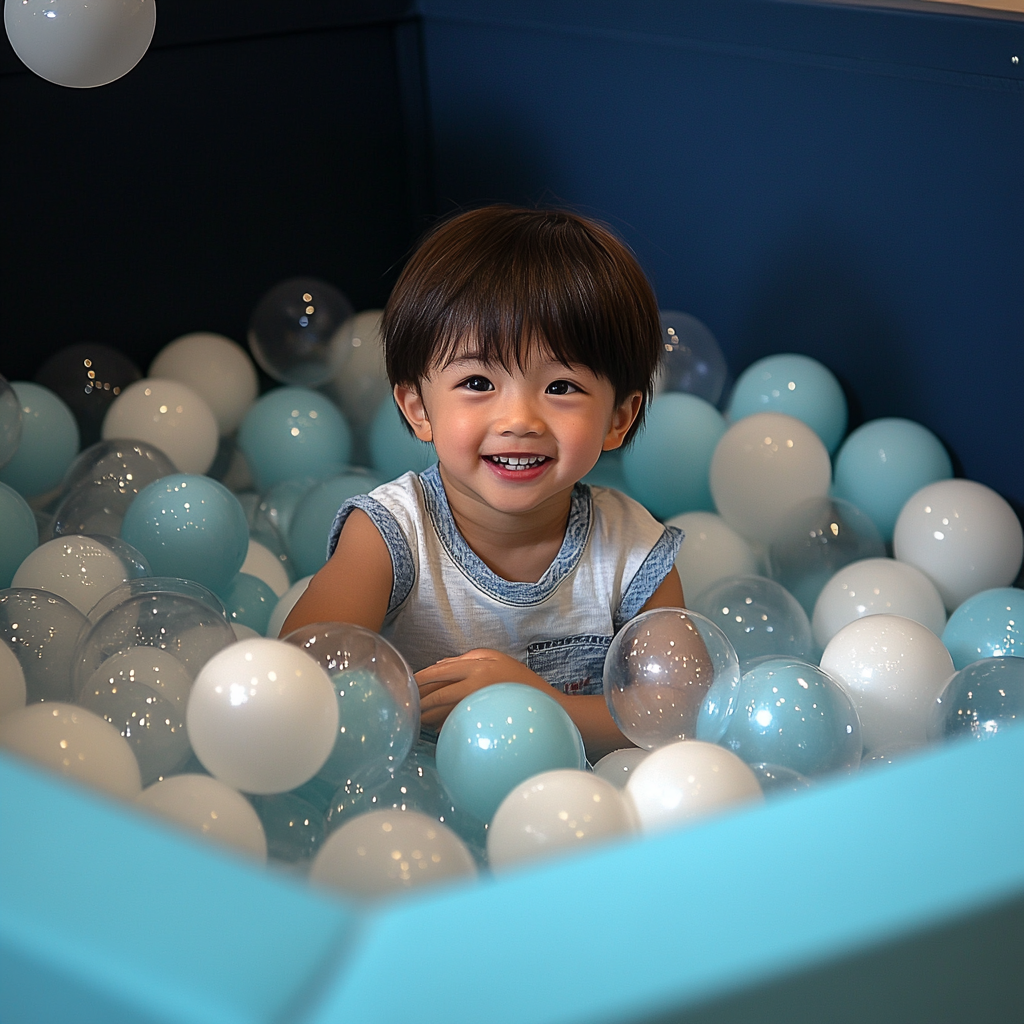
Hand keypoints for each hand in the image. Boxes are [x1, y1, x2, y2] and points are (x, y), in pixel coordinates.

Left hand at [415, 649, 556, 730]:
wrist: (546, 705)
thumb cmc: (520, 679)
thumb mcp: (497, 658)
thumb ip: (469, 657)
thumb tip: (440, 664)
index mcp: (478, 666)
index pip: (441, 671)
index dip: (422, 677)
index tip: (408, 682)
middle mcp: (476, 684)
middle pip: (439, 694)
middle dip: (420, 701)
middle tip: (406, 706)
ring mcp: (479, 704)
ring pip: (445, 712)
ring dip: (428, 715)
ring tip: (415, 718)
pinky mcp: (482, 721)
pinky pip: (456, 723)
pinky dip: (443, 725)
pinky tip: (435, 728)